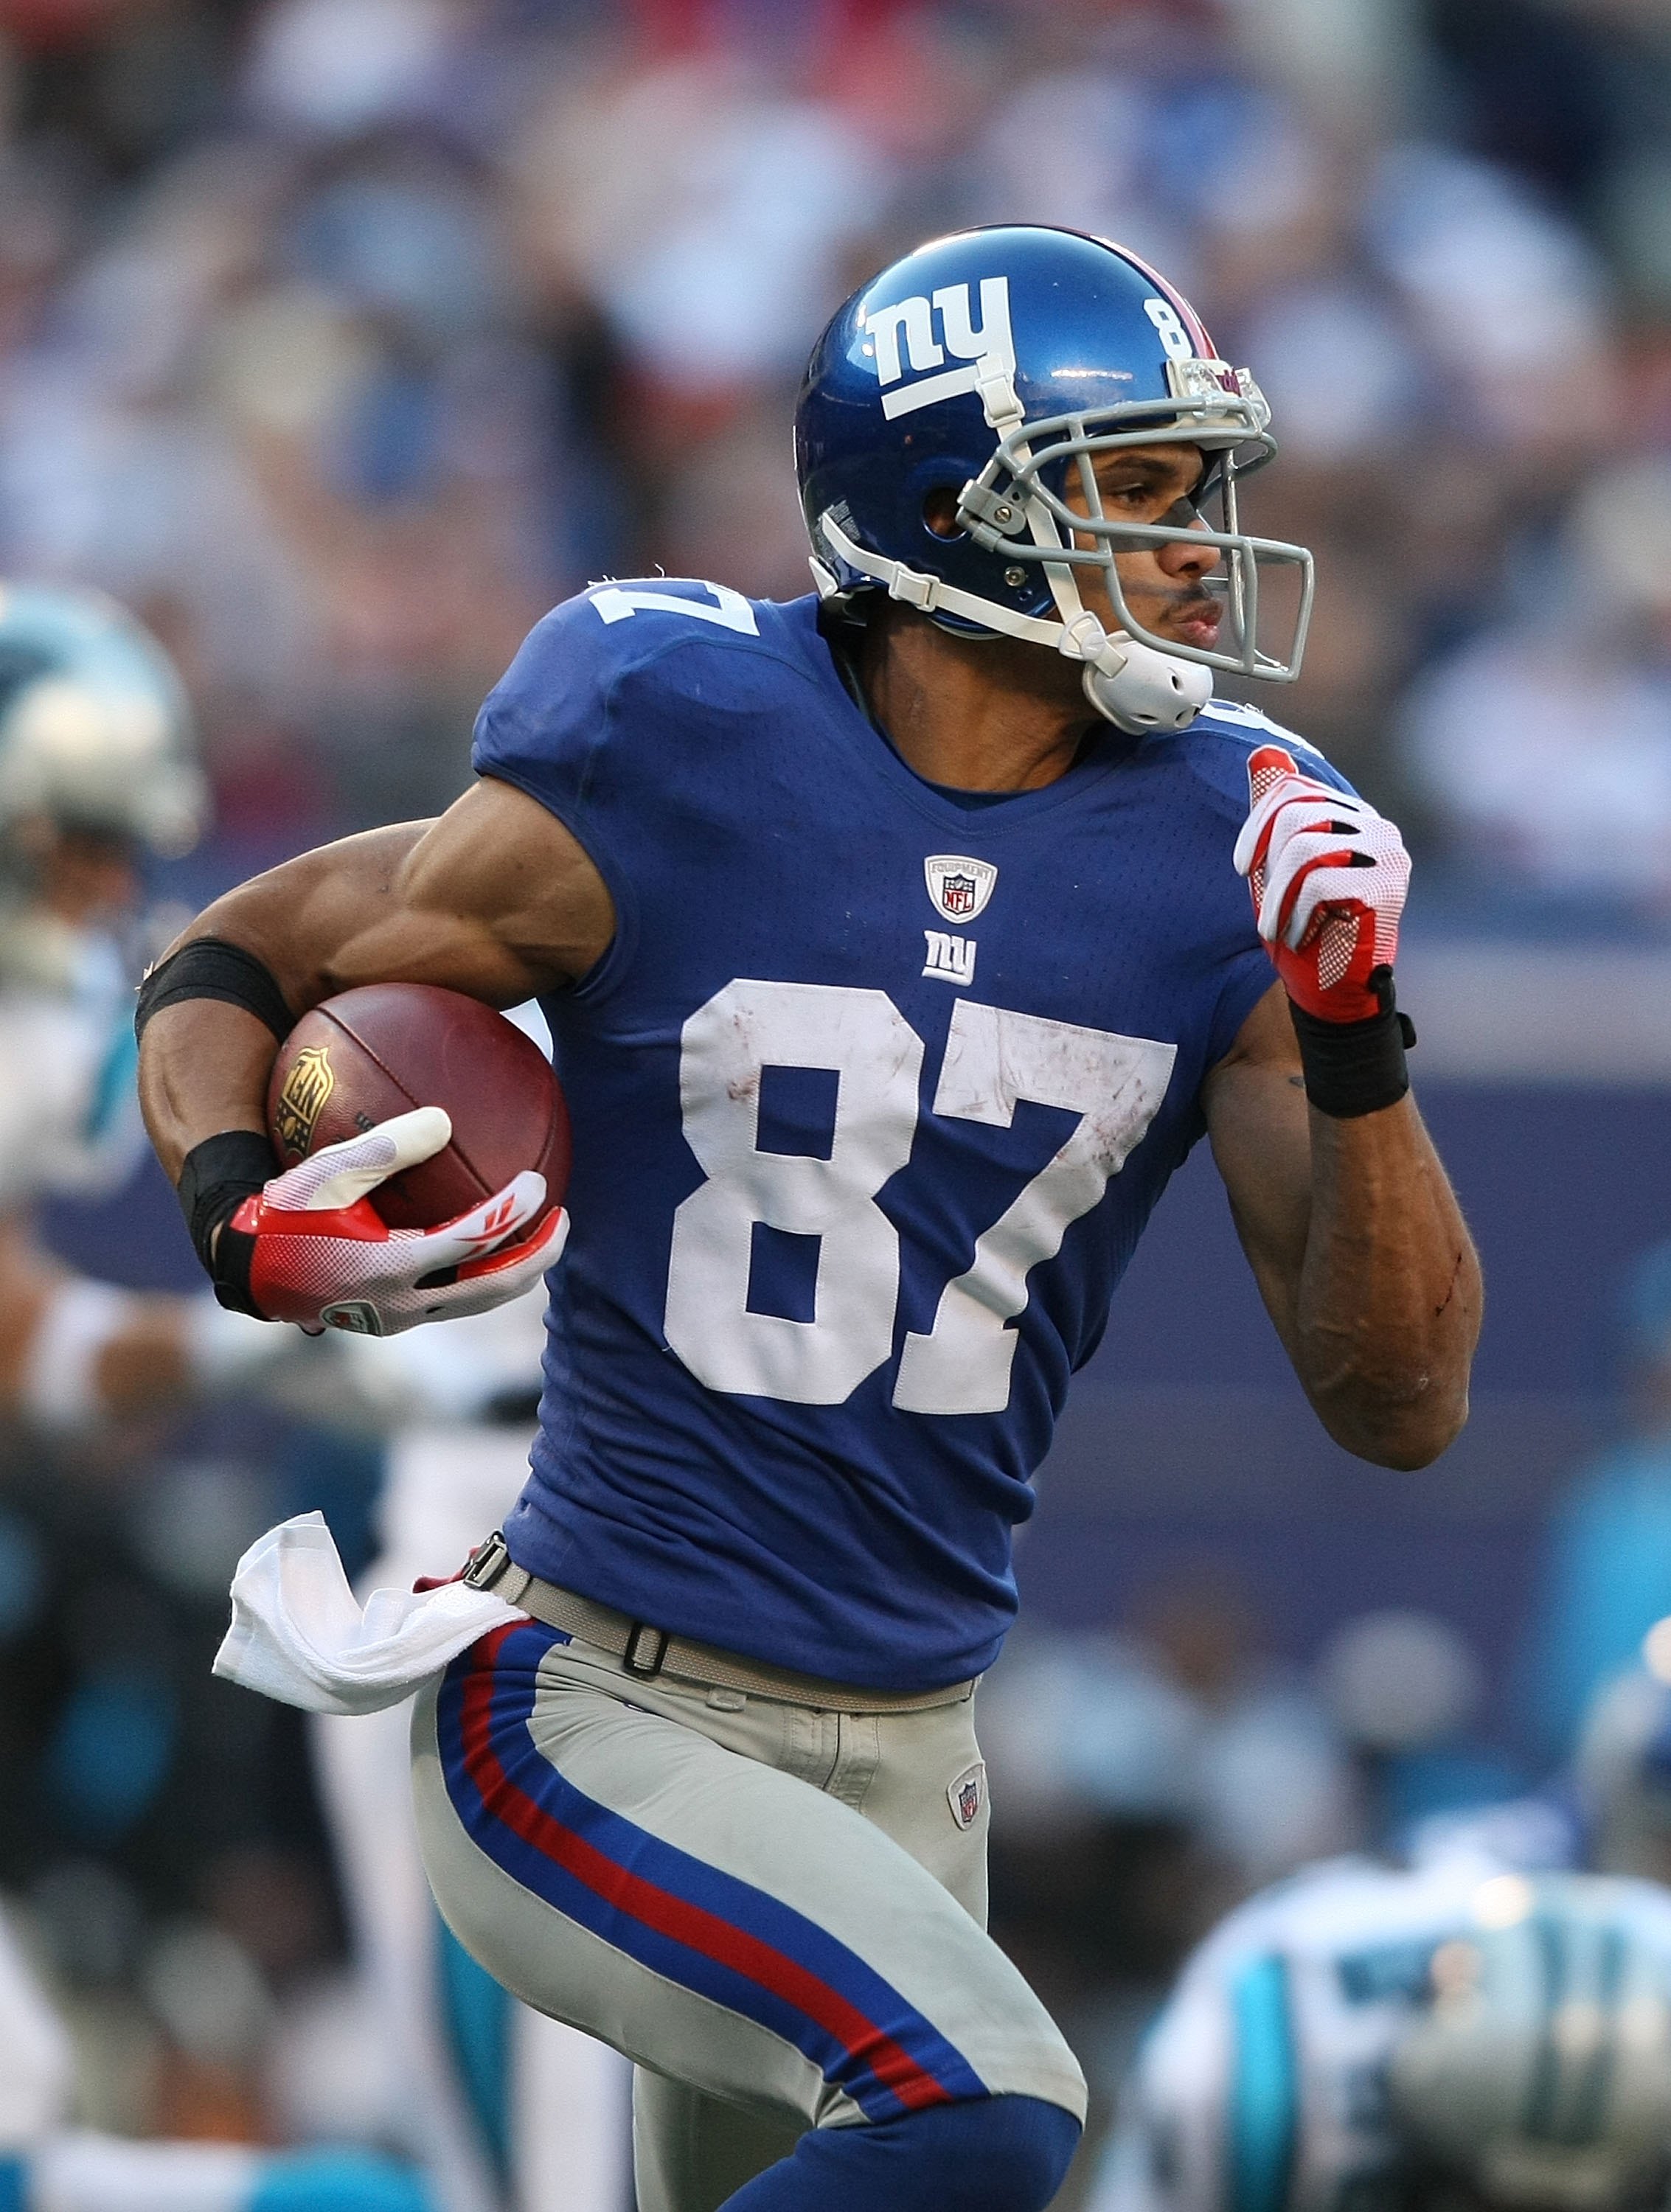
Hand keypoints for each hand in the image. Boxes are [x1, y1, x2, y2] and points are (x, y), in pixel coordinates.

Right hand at [230, 1107, 567, 1335]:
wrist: (246, 1266)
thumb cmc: (284, 1212)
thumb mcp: (327, 1172)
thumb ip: (387, 1146)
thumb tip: (445, 1120)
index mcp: (391, 1267)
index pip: (473, 1241)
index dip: (513, 1212)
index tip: (540, 1180)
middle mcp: (402, 1304)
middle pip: (494, 1288)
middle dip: (538, 1257)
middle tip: (564, 1219)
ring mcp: (399, 1319)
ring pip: (478, 1302)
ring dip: (516, 1272)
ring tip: (541, 1237)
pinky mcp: (393, 1320)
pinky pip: (454, 1301)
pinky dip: (482, 1276)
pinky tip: (489, 1244)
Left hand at [1232, 744, 1410, 1022]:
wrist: (1334, 989)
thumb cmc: (1306, 927)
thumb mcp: (1279, 867)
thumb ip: (1275, 813)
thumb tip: (1265, 752)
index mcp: (1352, 816)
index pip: (1294, 789)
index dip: (1256, 824)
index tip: (1243, 867)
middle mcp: (1377, 827)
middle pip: (1297, 812)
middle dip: (1266, 862)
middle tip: (1263, 905)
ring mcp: (1387, 855)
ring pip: (1306, 846)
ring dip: (1277, 895)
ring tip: (1276, 926)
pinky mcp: (1386, 886)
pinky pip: (1321, 881)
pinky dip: (1297, 913)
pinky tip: (1299, 933)